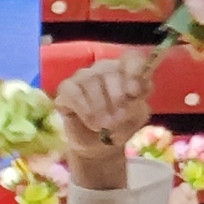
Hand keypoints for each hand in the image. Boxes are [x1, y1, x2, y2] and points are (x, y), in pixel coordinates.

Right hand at [54, 48, 158, 187]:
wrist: (98, 146)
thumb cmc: (120, 127)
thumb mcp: (136, 118)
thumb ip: (138, 104)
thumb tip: (131, 96)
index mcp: (127, 71)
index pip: (132, 58)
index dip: (134, 71)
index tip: (134, 93)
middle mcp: (105, 68)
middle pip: (110, 70)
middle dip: (116, 97)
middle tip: (118, 119)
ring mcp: (83, 76)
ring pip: (91, 80)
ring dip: (99, 107)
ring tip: (104, 126)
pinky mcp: (66, 88)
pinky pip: (74, 92)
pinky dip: (84, 109)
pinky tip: (91, 122)